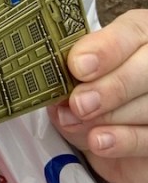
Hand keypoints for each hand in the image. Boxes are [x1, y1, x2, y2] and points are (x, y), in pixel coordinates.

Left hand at [48, 10, 147, 182]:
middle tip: (78, 100)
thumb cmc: (91, 100)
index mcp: (139, 35)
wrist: (116, 150)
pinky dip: (120, 141)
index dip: (106, 48)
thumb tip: (44, 84)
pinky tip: (99, 143)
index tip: (76, 65)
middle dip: (111, 85)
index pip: (132, 32)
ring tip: (78, 122)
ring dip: (108, 115)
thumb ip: (68, 76)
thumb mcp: (76, 82)